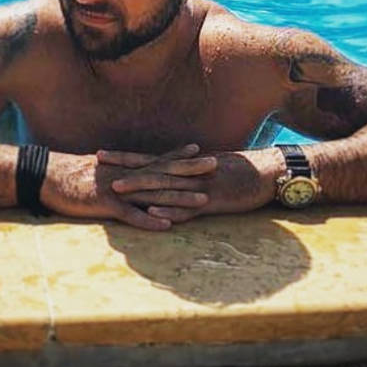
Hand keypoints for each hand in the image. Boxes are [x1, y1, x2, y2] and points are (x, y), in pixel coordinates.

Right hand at [39, 149, 211, 230]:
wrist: (46, 175)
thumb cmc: (70, 175)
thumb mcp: (97, 171)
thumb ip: (116, 173)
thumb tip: (128, 177)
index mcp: (125, 168)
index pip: (157, 160)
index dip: (179, 156)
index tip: (201, 151)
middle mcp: (126, 175)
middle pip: (164, 172)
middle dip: (190, 170)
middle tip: (216, 166)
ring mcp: (118, 190)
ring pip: (154, 194)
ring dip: (179, 198)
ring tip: (202, 200)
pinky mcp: (106, 205)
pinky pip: (131, 215)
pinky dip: (149, 221)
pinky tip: (167, 226)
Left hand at [103, 146, 282, 224]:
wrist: (268, 172)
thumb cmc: (240, 173)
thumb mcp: (210, 170)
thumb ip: (188, 175)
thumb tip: (169, 179)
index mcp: (186, 165)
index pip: (150, 159)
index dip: (125, 157)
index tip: (102, 153)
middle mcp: (188, 173)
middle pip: (151, 168)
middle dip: (124, 167)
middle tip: (97, 165)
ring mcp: (199, 186)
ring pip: (165, 187)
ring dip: (140, 188)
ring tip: (117, 190)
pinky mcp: (212, 201)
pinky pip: (188, 207)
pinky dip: (170, 209)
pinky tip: (153, 212)